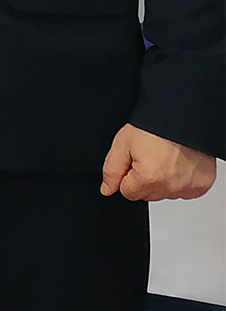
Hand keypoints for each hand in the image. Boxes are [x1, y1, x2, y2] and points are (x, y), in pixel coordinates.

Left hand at [100, 124, 217, 200]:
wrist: (184, 115)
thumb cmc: (155, 126)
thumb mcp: (123, 143)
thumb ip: (111, 170)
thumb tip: (108, 189)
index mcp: (149, 179)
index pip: (128, 193)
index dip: (127, 176)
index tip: (135, 160)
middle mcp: (171, 186)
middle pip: (147, 195)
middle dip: (145, 179)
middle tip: (151, 157)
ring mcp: (189, 187)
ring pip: (166, 193)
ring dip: (163, 181)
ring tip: (166, 157)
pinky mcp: (202, 184)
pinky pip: (185, 190)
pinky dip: (181, 180)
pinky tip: (179, 163)